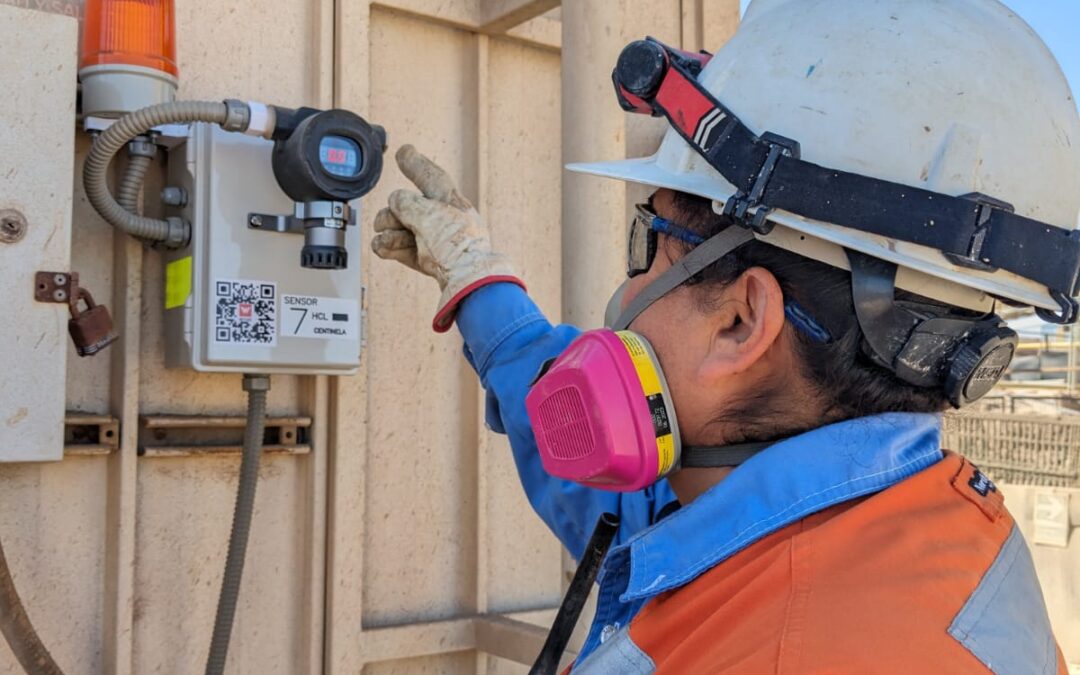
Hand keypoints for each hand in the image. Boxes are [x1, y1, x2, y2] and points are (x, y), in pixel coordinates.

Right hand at [372, 145, 523, 331]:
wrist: (466, 281)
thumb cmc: (457, 245)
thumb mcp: (429, 213)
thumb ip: (408, 202)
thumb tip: (397, 202)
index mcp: (450, 203)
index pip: (431, 177)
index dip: (416, 164)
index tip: (405, 152)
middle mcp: (442, 220)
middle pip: (407, 207)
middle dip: (392, 212)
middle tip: (392, 220)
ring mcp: (434, 242)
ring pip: (400, 229)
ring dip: (389, 231)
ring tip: (389, 238)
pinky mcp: (426, 262)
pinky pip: (401, 249)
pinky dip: (388, 246)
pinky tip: (382, 246)